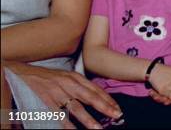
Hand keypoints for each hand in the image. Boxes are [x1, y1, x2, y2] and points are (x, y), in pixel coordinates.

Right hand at [3, 62, 121, 128]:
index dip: (108, 99)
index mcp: (76, 77)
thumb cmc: (49, 77)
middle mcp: (69, 84)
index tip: (117, 108)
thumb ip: (82, 85)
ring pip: (76, 108)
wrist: (25, 73)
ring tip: (98, 128)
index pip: (96, 90)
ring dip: (88, 119)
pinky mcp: (46, 101)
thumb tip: (97, 96)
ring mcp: (58, 93)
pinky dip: (66, 124)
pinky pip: (58, 115)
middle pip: (90, 97)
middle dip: (104, 107)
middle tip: (116, 115)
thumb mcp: (68, 77)